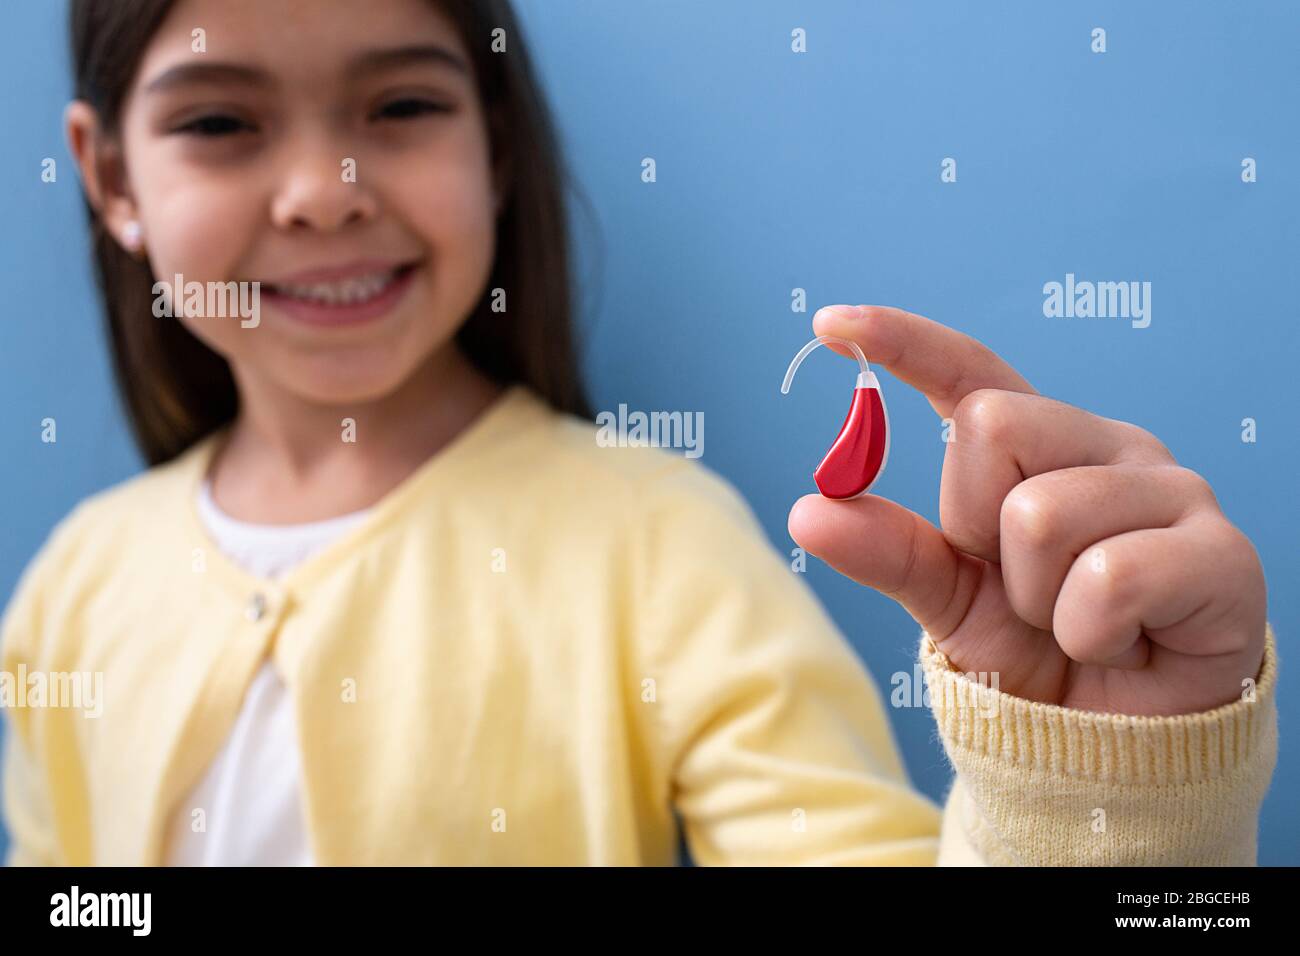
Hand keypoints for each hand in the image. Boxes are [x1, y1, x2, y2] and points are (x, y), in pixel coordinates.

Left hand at [788, 305, 1266, 716]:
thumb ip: (888, 551)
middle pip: (991, 426)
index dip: (902, 342)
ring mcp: (1173, 492)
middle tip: (1022, 584)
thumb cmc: (1039, 655)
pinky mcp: (1224, 553)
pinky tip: (1120, 642)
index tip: (828, 325)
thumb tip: (809, 510)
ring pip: (1042, 513)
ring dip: (1036, 598)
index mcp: (1042, 446)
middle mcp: (1108, 449)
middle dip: (978, 528)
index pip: (971, 373)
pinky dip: (1089, 632)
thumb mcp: (947, 601)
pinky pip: (1110, 578)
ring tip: (1076, 622)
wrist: (1114, 745)